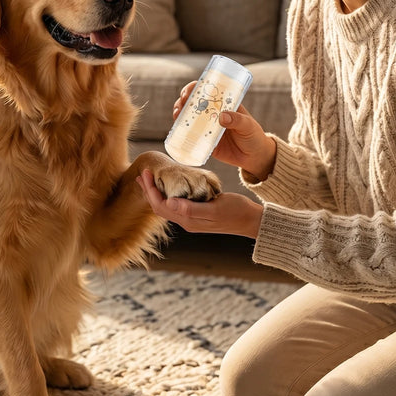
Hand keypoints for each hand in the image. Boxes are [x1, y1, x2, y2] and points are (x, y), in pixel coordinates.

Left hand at [136, 169, 262, 237]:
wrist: (252, 220)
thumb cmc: (236, 211)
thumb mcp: (215, 208)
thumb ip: (192, 208)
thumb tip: (169, 203)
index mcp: (188, 220)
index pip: (161, 206)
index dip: (150, 190)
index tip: (146, 173)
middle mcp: (187, 221)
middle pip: (160, 207)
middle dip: (149, 191)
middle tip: (142, 174)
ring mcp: (192, 219)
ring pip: (167, 206)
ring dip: (156, 193)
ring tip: (149, 180)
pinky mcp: (198, 214)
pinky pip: (177, 204)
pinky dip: (168, 194)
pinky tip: (169, 186)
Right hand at [171, 84, 275, 181]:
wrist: (254, 157)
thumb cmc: (254, 136)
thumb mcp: (248, 126)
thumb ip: (237, 120)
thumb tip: (222, 116)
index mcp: (223, 104)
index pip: (207, 91)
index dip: (195, 88)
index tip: (189, 91)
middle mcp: (212, 113)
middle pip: (193, 102)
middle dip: (183, 100)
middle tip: (181, 104)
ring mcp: (207, 127)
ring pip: (188, 117)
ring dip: (179, 113)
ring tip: (176, 115)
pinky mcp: (204, 141)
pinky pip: (189, 135)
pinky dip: (180, 131)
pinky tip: (176, 130)